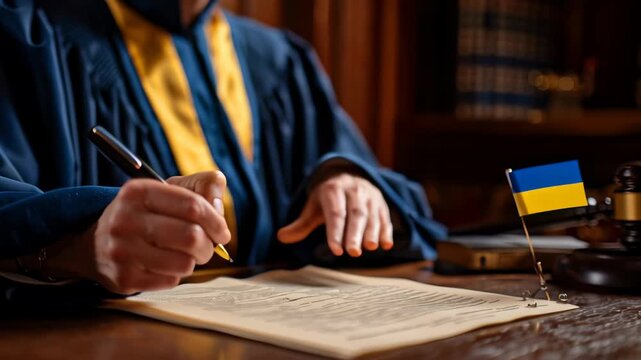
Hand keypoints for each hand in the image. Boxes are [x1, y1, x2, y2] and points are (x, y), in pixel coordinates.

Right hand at [48, 172, 230, 293]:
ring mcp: (122, 251)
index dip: (216, 221)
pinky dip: (176, 275)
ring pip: (184, 263)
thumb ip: (204, 185)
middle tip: (206, 246)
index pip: (193, 206)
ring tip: (184, 255)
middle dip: (208, 245)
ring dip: (193, 261)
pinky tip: (164, 265)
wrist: (96, 244)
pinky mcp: (124, 278)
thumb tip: (218, 207)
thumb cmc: (146, 214)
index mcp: (139, 191)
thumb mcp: (169, 189)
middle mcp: (125, 219)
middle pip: (191, 236)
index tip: (222, 232)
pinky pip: (171, 281)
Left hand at [277, 173, 392, 256]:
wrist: (348, 175)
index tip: (336, 250)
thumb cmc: (328, 198)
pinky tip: (386, 245)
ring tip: (370, 248)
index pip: (335, 213)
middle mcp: (353, 190)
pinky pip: (385, 216)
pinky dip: (386, 230)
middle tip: (353, 253)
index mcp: (333, 190)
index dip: (336, 232)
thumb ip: (301, 224)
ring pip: (372, 214)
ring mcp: (369, 195)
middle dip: (355, 233)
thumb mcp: (313, 207)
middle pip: (355, 213)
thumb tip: (281, 237)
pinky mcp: (381, 202)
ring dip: (372, 232)